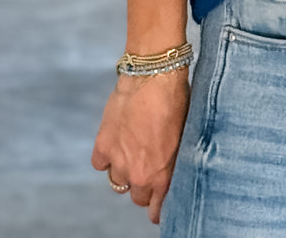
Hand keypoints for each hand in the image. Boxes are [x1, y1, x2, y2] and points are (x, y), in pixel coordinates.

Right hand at [91, 67, 190, 223]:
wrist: (153, 76)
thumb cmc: (176, 101)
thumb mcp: (183, 136)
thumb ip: (173, 160)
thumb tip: (171, 171)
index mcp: (162, 174)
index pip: (155, 209)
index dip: (157, 208)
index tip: (158, 206)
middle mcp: (138, 174)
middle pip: (137, 197)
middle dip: (143, 187)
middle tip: (148, 170)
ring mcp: (118, 161)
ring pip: (118, 182)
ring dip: (125, 171)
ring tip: (134, 151)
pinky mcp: (103, 146)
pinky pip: (101, 164)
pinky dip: (107, 156)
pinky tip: (117, 142)